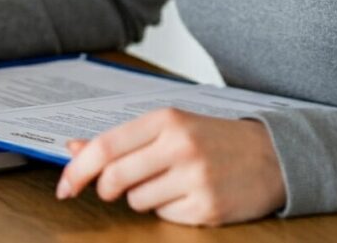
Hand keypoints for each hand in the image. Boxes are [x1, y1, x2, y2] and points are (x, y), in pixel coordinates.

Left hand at [56, 109, 285, 225]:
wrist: (272, 156)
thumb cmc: (212, 139)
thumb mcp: (169, 127)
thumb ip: (121, 140)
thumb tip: (73, 148)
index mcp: (165, 119)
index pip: (106, 147)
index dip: (77, 170)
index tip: (64, 186)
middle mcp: (179, 146)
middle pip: (115, 178)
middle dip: (107, 188)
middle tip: (116, 187)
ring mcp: (194, 178)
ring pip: (137, 201)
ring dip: (143, 198)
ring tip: (169, 182)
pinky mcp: (206, 208)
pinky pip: (164, 217)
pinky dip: (168, 210)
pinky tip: (188, 195)